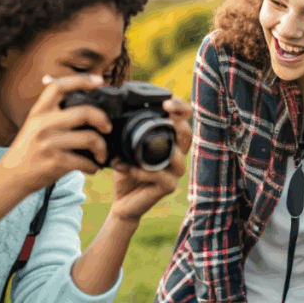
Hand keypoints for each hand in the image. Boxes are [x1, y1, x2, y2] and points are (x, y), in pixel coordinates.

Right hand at [0, 74, 112, 192]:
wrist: (11, 177)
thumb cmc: (28, 150)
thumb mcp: (33, 124)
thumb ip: (50, 110)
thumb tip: (64, 87)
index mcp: (38, 111)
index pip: (59, 87)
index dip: (81, 80)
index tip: (99, 80)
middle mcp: (43, 124)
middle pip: (84, 113)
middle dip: (103, 119)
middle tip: (108, 127)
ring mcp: (49, 143)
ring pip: (90, 138)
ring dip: (102, 148)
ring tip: (101, 154)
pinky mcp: (55, 162)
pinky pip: (85, 161)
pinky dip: (94, 166)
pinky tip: (92, 167)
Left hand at [108, 97, 192, 223]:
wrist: (122, 200)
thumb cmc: (126, 169)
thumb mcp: (124, 146)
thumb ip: (127, 131)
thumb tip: (116, 111)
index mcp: (170, 140)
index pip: (184, 119)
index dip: (181, 108)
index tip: (166, 102)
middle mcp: (177, 154)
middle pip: (187, 133)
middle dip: (177, 122)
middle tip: (162, 114)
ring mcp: (175, 171)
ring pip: (176, 156)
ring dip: (151, 151)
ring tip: (129, 150)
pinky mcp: (168, 186)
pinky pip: (160, 176)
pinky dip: (140, 170)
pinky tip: (122, 167)